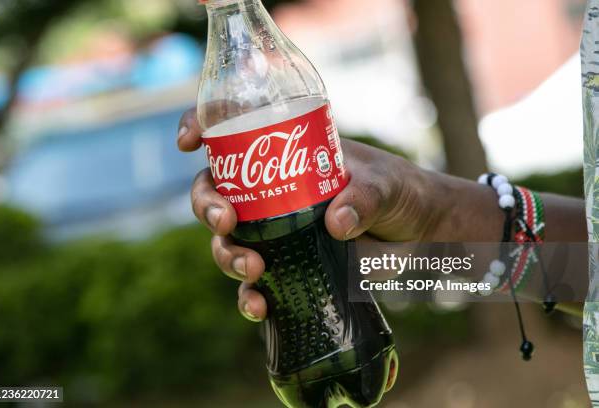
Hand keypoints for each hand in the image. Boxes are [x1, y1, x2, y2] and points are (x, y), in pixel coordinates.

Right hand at [178, 108, 447, 321]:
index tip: (188, 142)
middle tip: (226, 222)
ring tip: (253, 269)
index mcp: (286, 153)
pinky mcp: (287, 266)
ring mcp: (275, 230)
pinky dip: (250, 297)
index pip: (232, 132)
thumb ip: (365, 197)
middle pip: (216, 193)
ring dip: (227, 256)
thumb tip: (337, 224)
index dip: (201, 129)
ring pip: (228, 241)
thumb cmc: (399, 190)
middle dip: (208, 207)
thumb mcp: (384, 185)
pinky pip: (255, 284)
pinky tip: (259, 307)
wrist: (417, 232)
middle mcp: (270, 191)